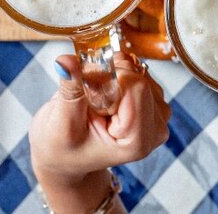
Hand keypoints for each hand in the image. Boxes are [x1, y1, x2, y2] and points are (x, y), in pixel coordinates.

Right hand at [30, 52, 170, 212]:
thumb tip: (65, 60)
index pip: (135, 85)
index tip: (86, 92)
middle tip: (87, 97)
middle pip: (138, 75)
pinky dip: (115, 72)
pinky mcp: (151, 100)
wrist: (68, 156)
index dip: (106, 79)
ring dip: (110, 73)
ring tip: (93, 99)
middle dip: (108, 75)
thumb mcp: (61, 123)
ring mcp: (156, 114)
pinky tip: (103, 93)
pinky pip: (137, 68)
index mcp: (137, 140)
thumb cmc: (63, 149)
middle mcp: (155, 128)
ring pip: (137, 68)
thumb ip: (70, 90)